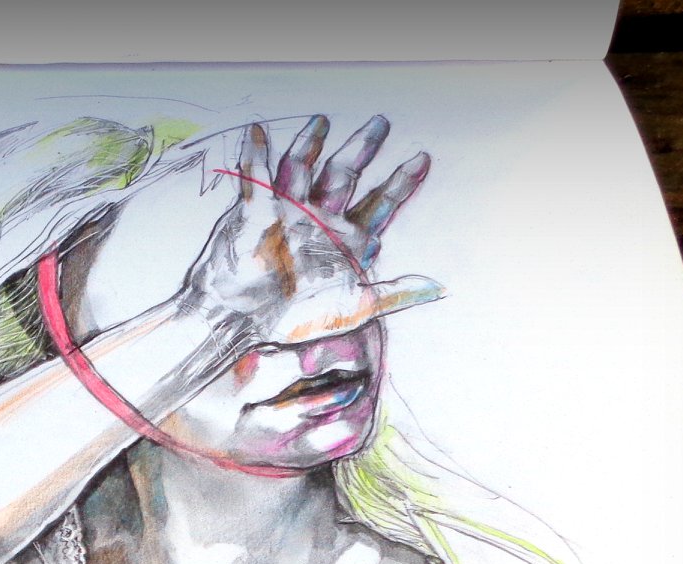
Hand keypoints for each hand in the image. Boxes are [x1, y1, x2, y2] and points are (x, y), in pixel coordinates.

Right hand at [177, 115, 441, 347]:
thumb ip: (394, 294)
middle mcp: (319, 221)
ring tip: (322, 121)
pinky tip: (259, 131)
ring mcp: (287, 213)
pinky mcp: (257, 211)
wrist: (244, 322)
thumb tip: (438, 288)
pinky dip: (256, 154)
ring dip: (310, 144)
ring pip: (302, 169)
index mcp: (345, 240)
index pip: (379, 204)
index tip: (422, 158)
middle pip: (344, 176)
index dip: (400, 183)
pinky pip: (256, 177)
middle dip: (362, 149)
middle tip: (381, 122)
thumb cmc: (297, 318)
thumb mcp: (355, 307)